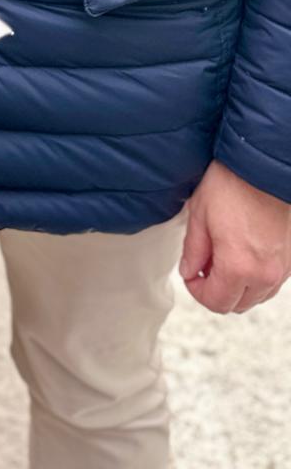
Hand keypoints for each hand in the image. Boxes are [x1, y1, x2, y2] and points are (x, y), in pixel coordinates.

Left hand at [180, 160, 290, 313]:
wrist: (263, 165)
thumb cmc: (233, 183)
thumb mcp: (199, 214)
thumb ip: (193, 250)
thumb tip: (189, 270)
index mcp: (239, 266)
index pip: (216, 302)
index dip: (197, 291)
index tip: (191, 275)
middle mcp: (265, 274)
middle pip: (238, 304)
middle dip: (217, 291)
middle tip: (204, 266)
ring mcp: (283, 268)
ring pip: (257, 296)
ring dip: (238, 286)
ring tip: (223, 258)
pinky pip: (272, 281)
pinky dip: (256, 276)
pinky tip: (243, 254)